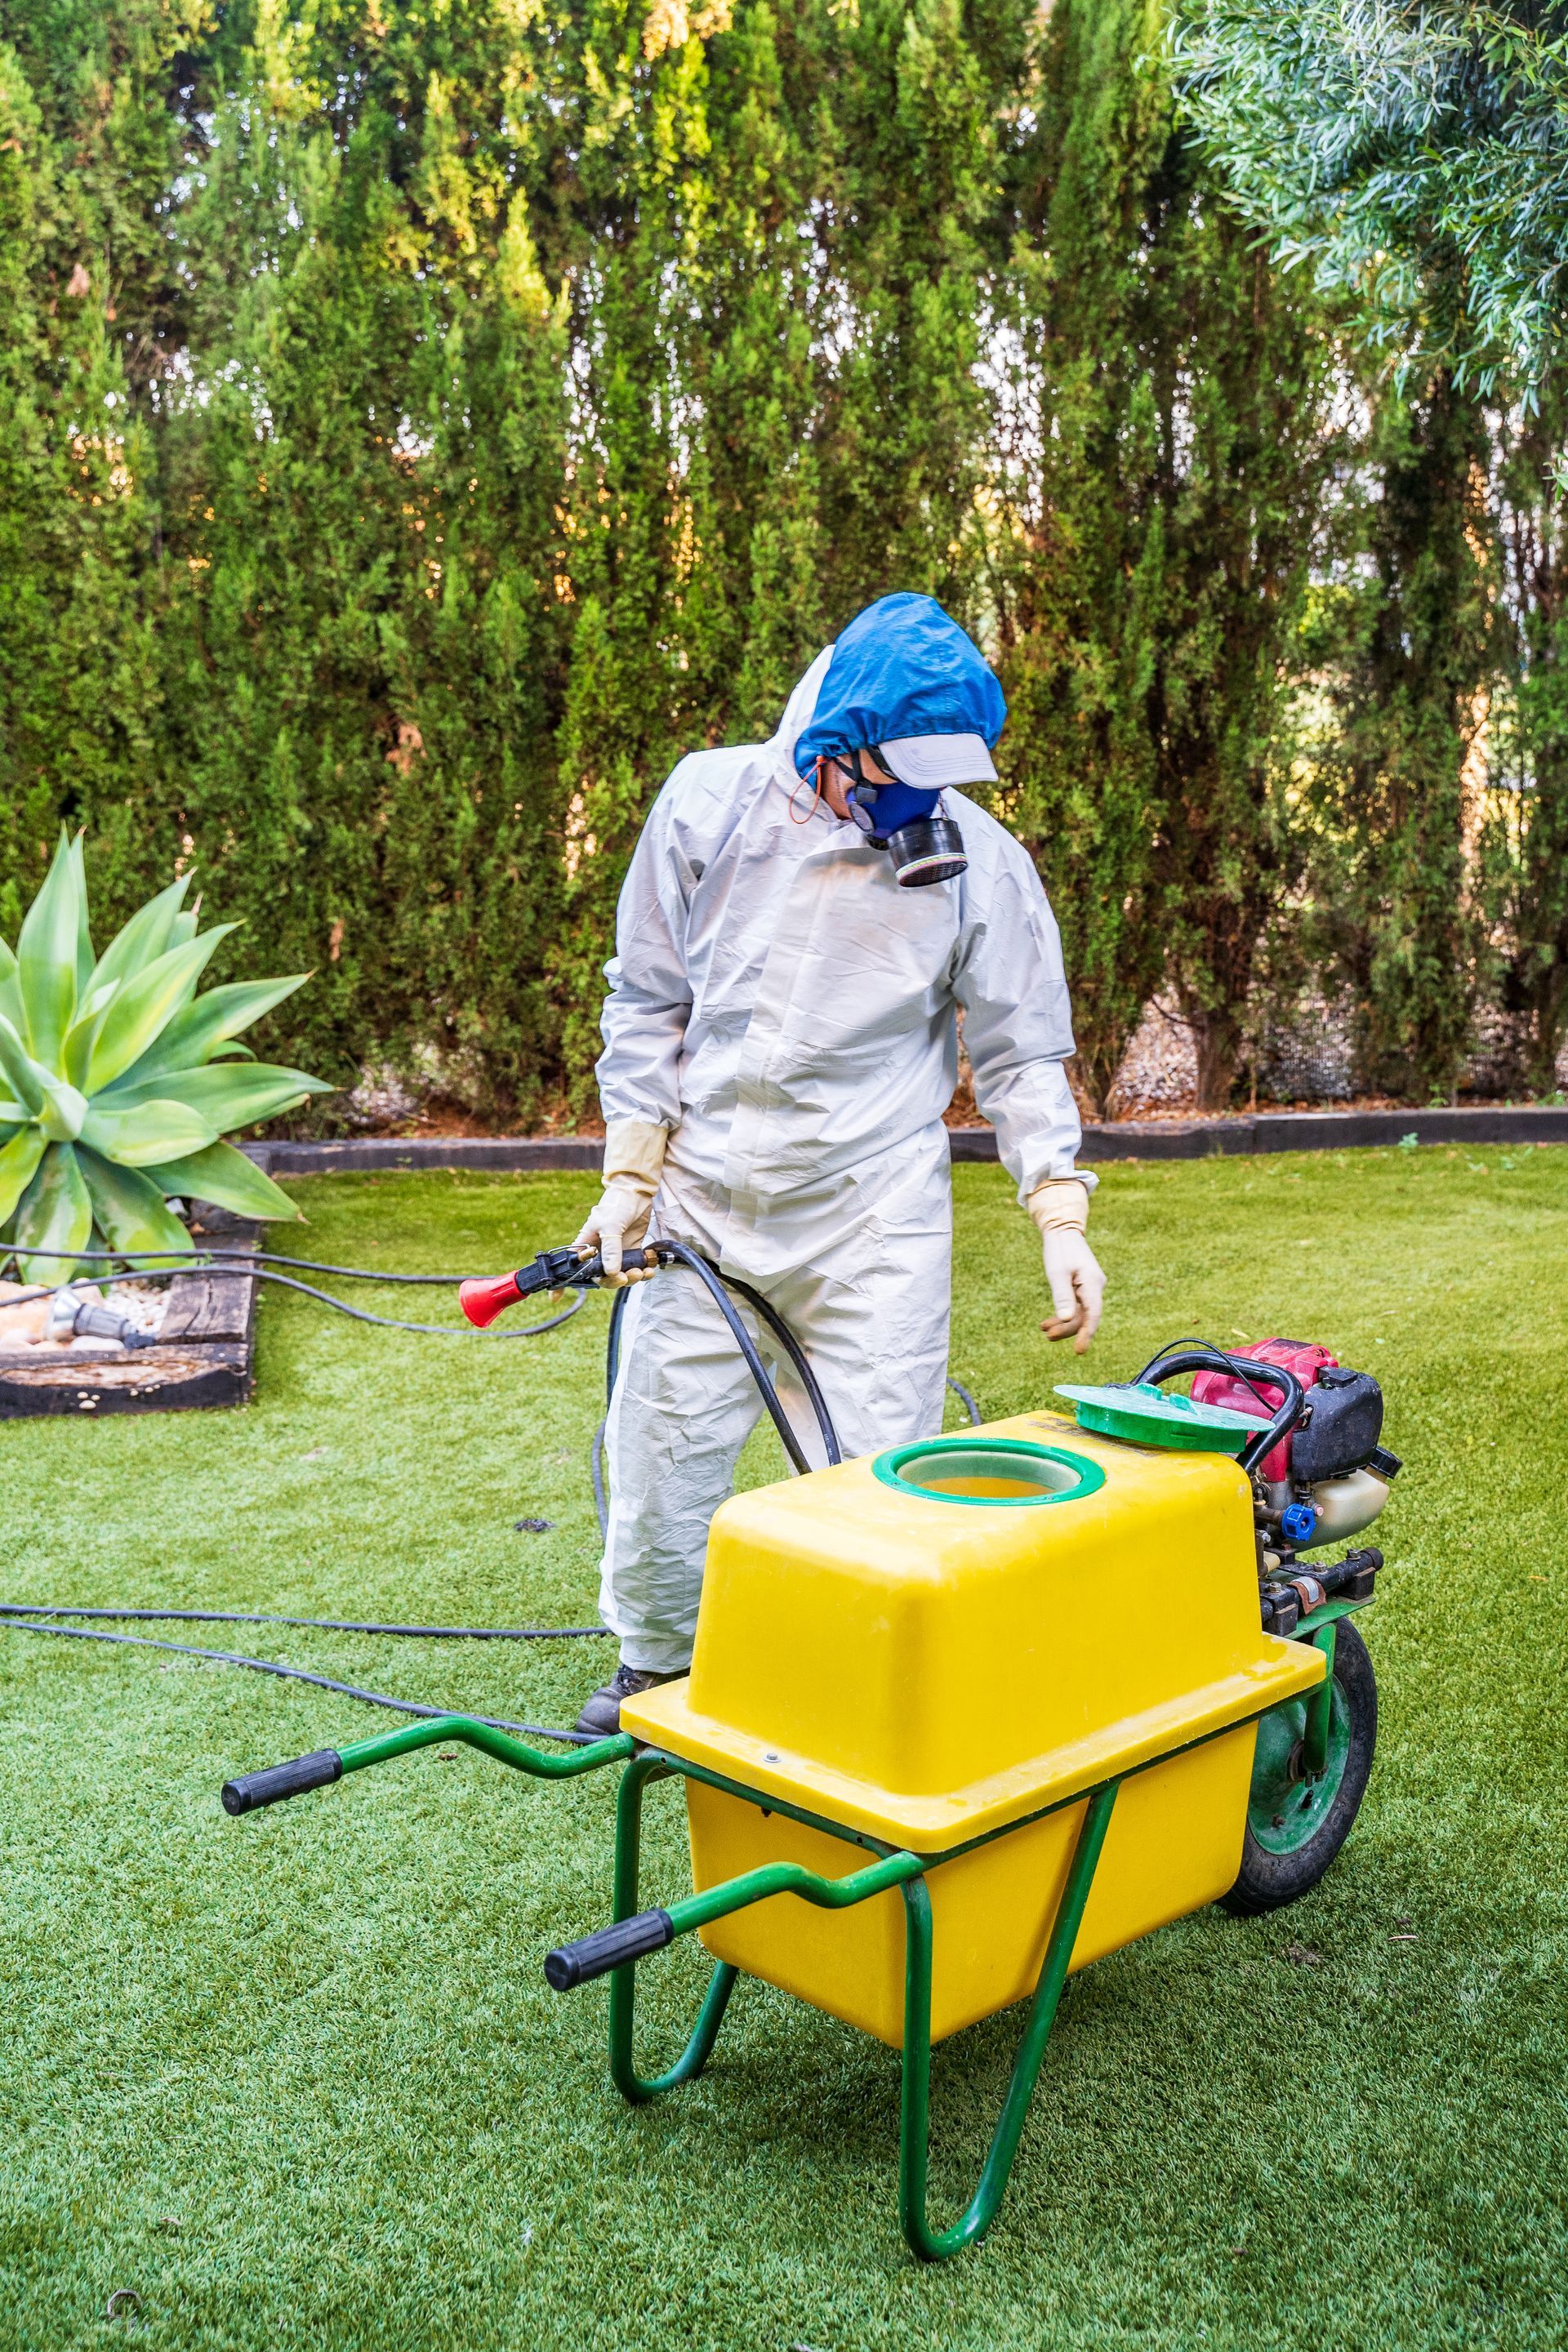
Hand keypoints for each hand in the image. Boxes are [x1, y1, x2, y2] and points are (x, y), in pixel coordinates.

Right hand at [572, 1117, 668, 1285]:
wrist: (636, 1192)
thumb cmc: (616, 1204)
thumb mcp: (610, 1225)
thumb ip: (611, 1249)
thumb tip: (611, 1271)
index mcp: (585, 1245)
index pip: (571, 1268)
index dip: (563, 1284)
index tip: (555, 1298)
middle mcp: (598, 1253)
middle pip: (601, 1277)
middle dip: (613, 1281)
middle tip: (625, 1276)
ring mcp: (616, 1253)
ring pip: (619, 1275)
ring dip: (630, 1278)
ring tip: (642, 1273)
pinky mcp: (631, 1251)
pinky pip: (634, 1268)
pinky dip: (642, 1272)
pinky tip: (649, 1270)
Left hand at [1041, 1228, 1103, 1353]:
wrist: (1062, 1231)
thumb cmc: (1059, 1249)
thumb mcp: (1057, 1272)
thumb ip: (1062, 1295)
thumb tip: (1066, 1320)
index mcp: (1092, 1282)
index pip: (1093, 1314)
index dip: (1087, 1334)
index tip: (1078, 1350)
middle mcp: (1095, 1287)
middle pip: (1085, 1317)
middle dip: (1067, 1329)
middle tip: (1047, 1336)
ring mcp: (1090, 1288)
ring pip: (1079, 1314)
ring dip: (1063, 1324)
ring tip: (1044, 1330)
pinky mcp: (1082, 1288)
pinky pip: (1076, 1307)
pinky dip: (1063, 1315)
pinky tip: (1048, 1322)